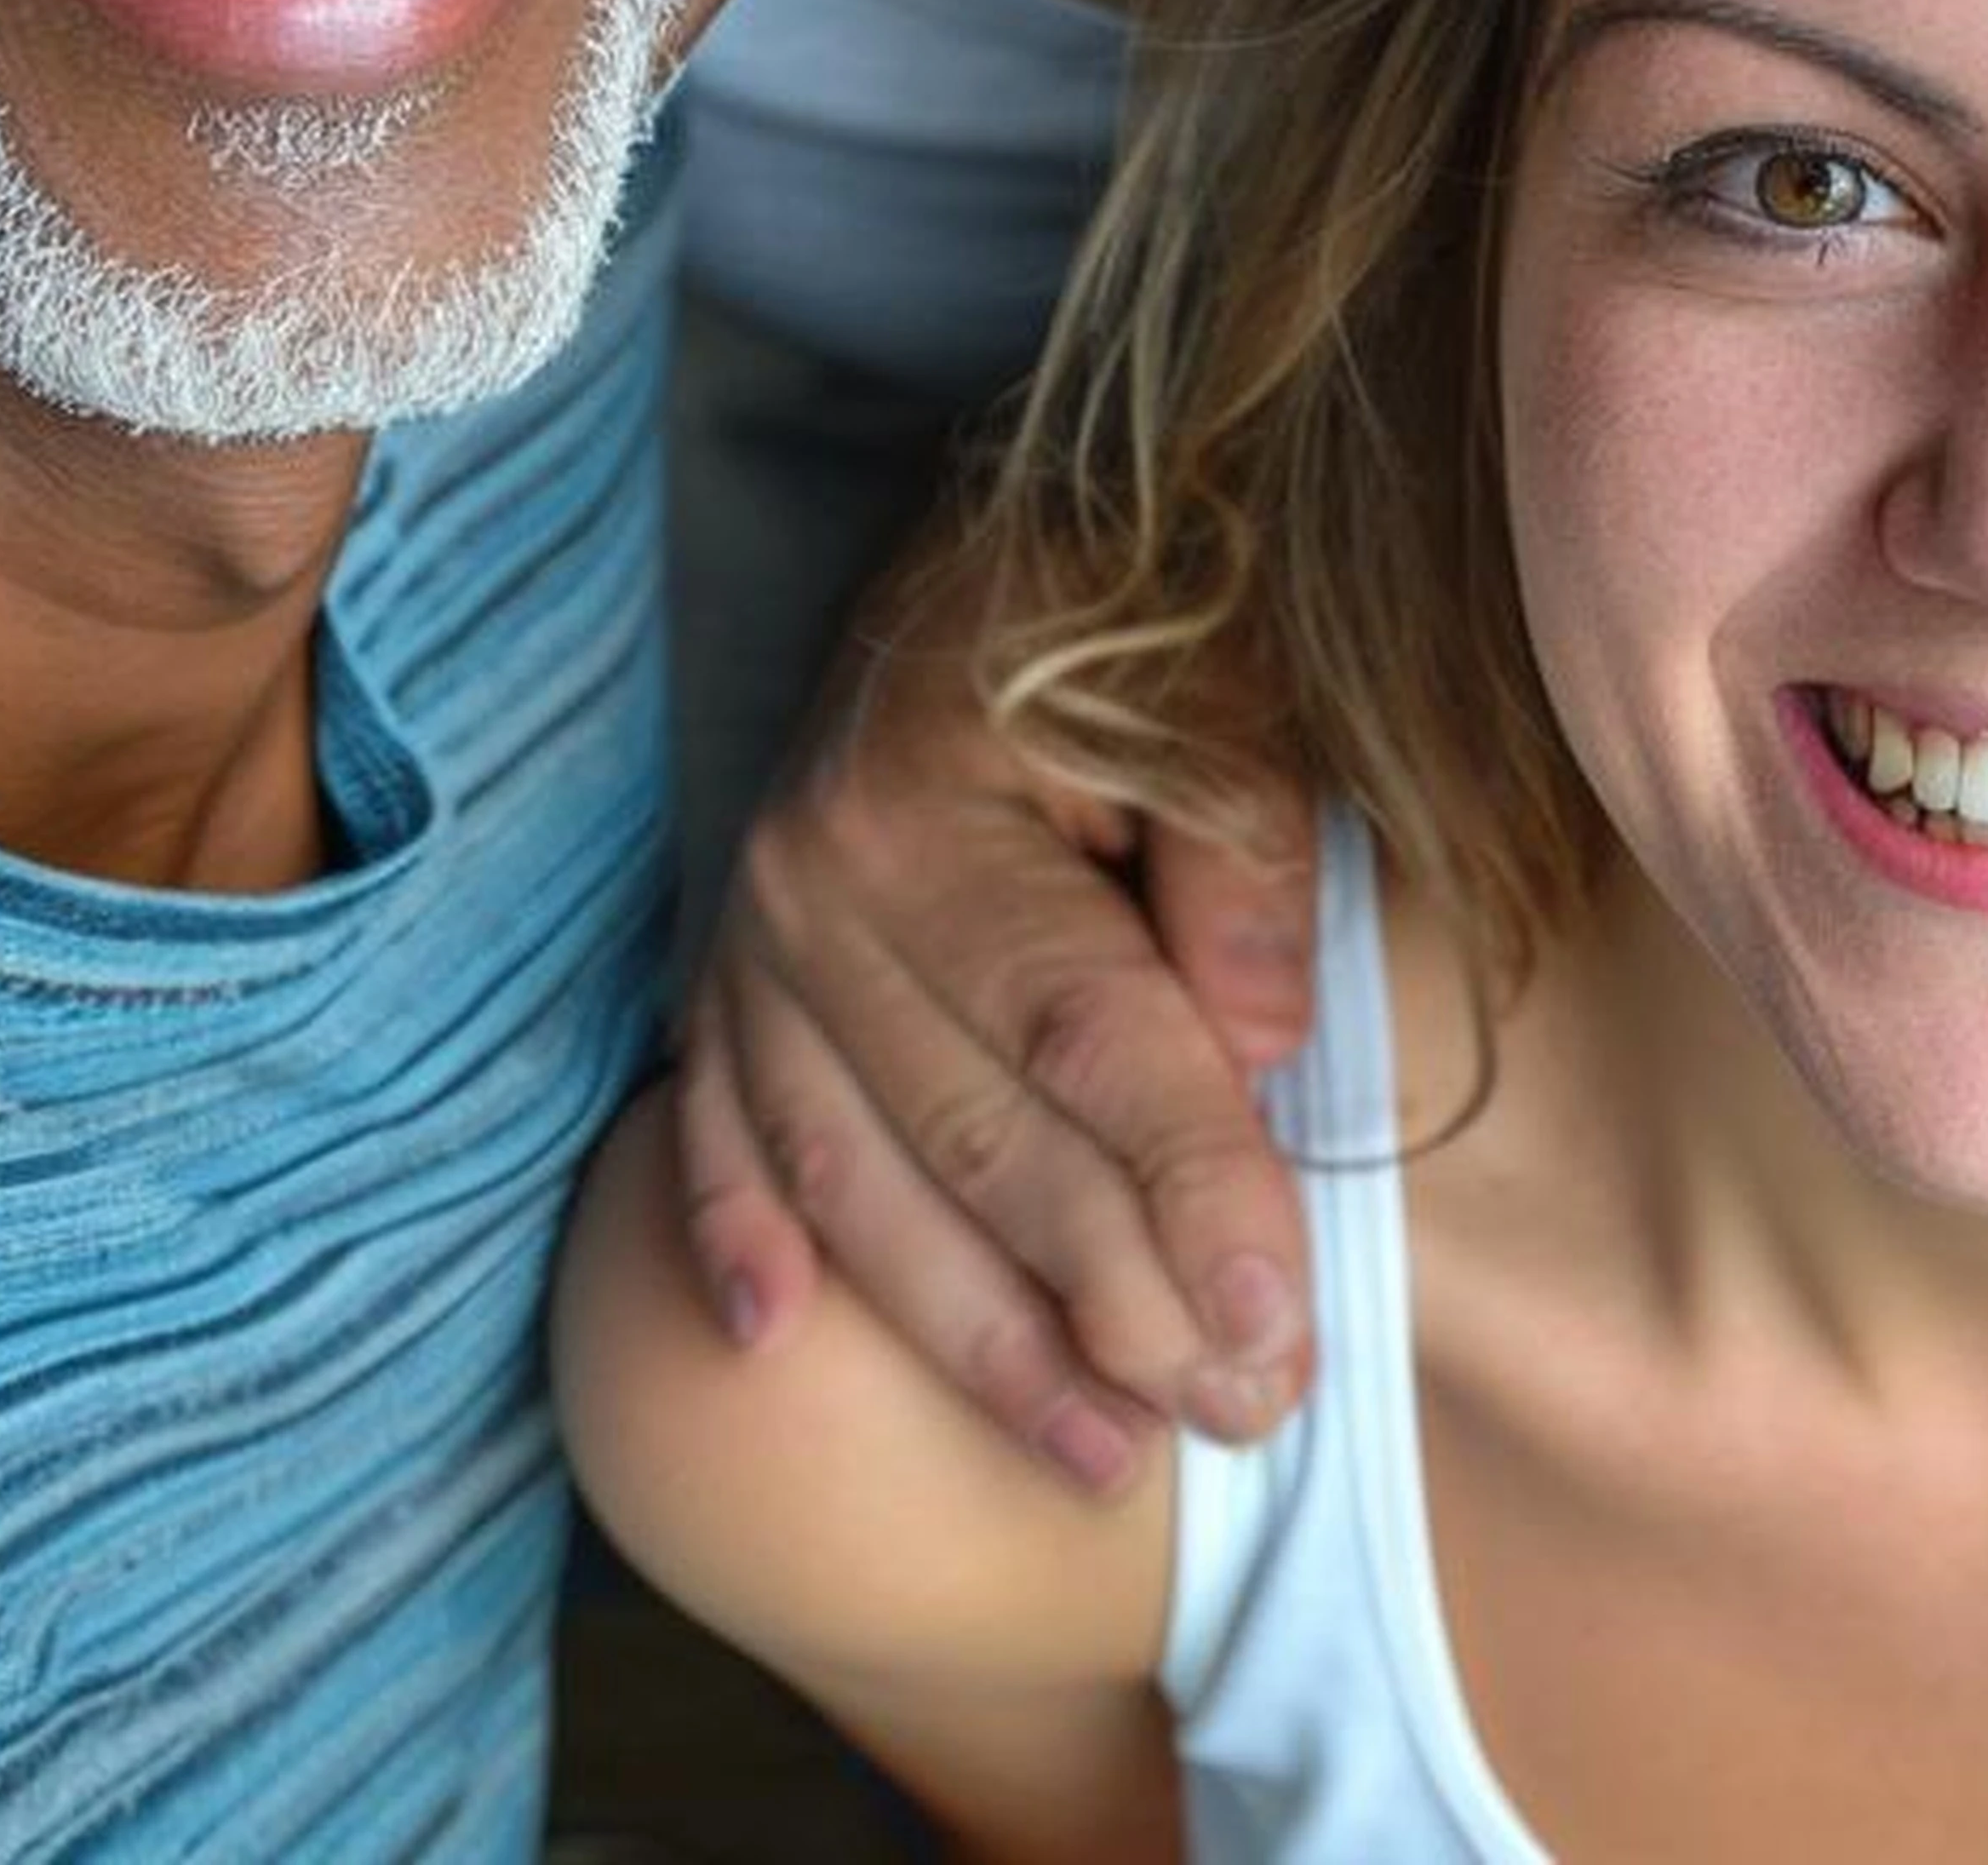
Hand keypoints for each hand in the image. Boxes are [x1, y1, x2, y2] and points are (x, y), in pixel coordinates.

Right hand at [672, 500, 1322, 1484]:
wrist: (985, 536)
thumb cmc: (1131, 609)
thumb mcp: (1223, 680)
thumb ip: (1244, 856)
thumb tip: (1259, 1047)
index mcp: (929, 797)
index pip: (1079, 1031)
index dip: (1187, 1179)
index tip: (1275, 1312)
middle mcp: (810, 881)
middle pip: (972, 1136)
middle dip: (1112, 1301)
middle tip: (1239, 1413)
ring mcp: (748, 935)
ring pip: (854, 1177)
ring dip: (975, 1335)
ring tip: (1104, 1452)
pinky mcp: (718, 971)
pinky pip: (712, 1131)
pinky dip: (733, 1240)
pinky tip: (774, 1346)